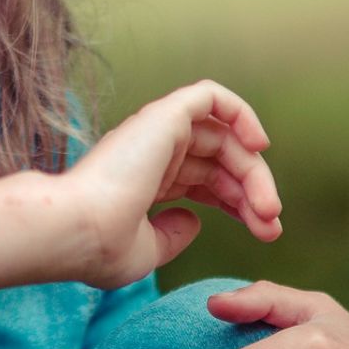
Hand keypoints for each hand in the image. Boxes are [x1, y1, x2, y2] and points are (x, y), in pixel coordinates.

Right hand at [66, 80, 281, 288]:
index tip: (265, 233)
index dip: (240, 204)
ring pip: (224, 136)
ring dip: (254, 170)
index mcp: (146, 181)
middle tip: (272, 226)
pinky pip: (211, 97)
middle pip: (221, 161)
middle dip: (253, 192)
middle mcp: (152, 152)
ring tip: (268, 208)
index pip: (206, 181)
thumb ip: (171, 236)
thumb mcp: (145, 251)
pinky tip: (259, 146)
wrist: (76, 231)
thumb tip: (194, 220)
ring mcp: (156, 132)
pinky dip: (240, 113)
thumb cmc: (100, 248)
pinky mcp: (164, 115)